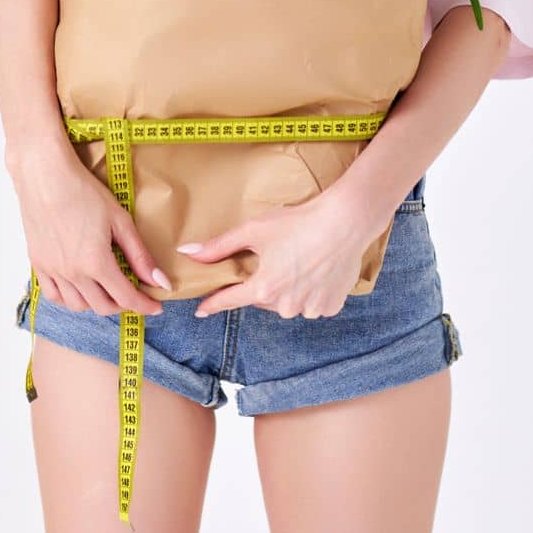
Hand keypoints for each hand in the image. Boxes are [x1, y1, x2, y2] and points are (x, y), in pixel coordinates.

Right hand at [9, 138, 171, 315]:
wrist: (45, 176)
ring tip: (108, 290)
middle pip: (102, 306)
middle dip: (123, 305)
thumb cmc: (84, 191)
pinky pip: (54, 296)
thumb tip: (160, 282)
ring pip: (78, 306)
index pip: (126, 298)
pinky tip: (80, 289)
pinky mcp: (38, 264)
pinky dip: (70, 299)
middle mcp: (72, 273)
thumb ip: (140, 254)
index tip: (155, 307)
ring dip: (97, 304)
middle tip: (134, 293)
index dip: (144, 306)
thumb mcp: (119, 220)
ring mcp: (52, 271)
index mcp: (95, 263)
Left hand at [177, 188, 371, 319]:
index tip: (201, 310)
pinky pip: (313, 304)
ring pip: (289, 303)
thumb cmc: (298, 222)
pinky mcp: (331, 306)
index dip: (213, 303)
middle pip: (263, 298)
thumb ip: (219, 245)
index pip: (230, 300)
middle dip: (263, 283)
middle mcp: (286, 306)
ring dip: (289, 290)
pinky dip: (311, 292)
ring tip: (299, 262)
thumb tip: (188, 251)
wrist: (345, 221)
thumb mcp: (255, 229)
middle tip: (273, 261)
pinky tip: (317, 270)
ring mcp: (310, 309)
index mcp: (264, 288)